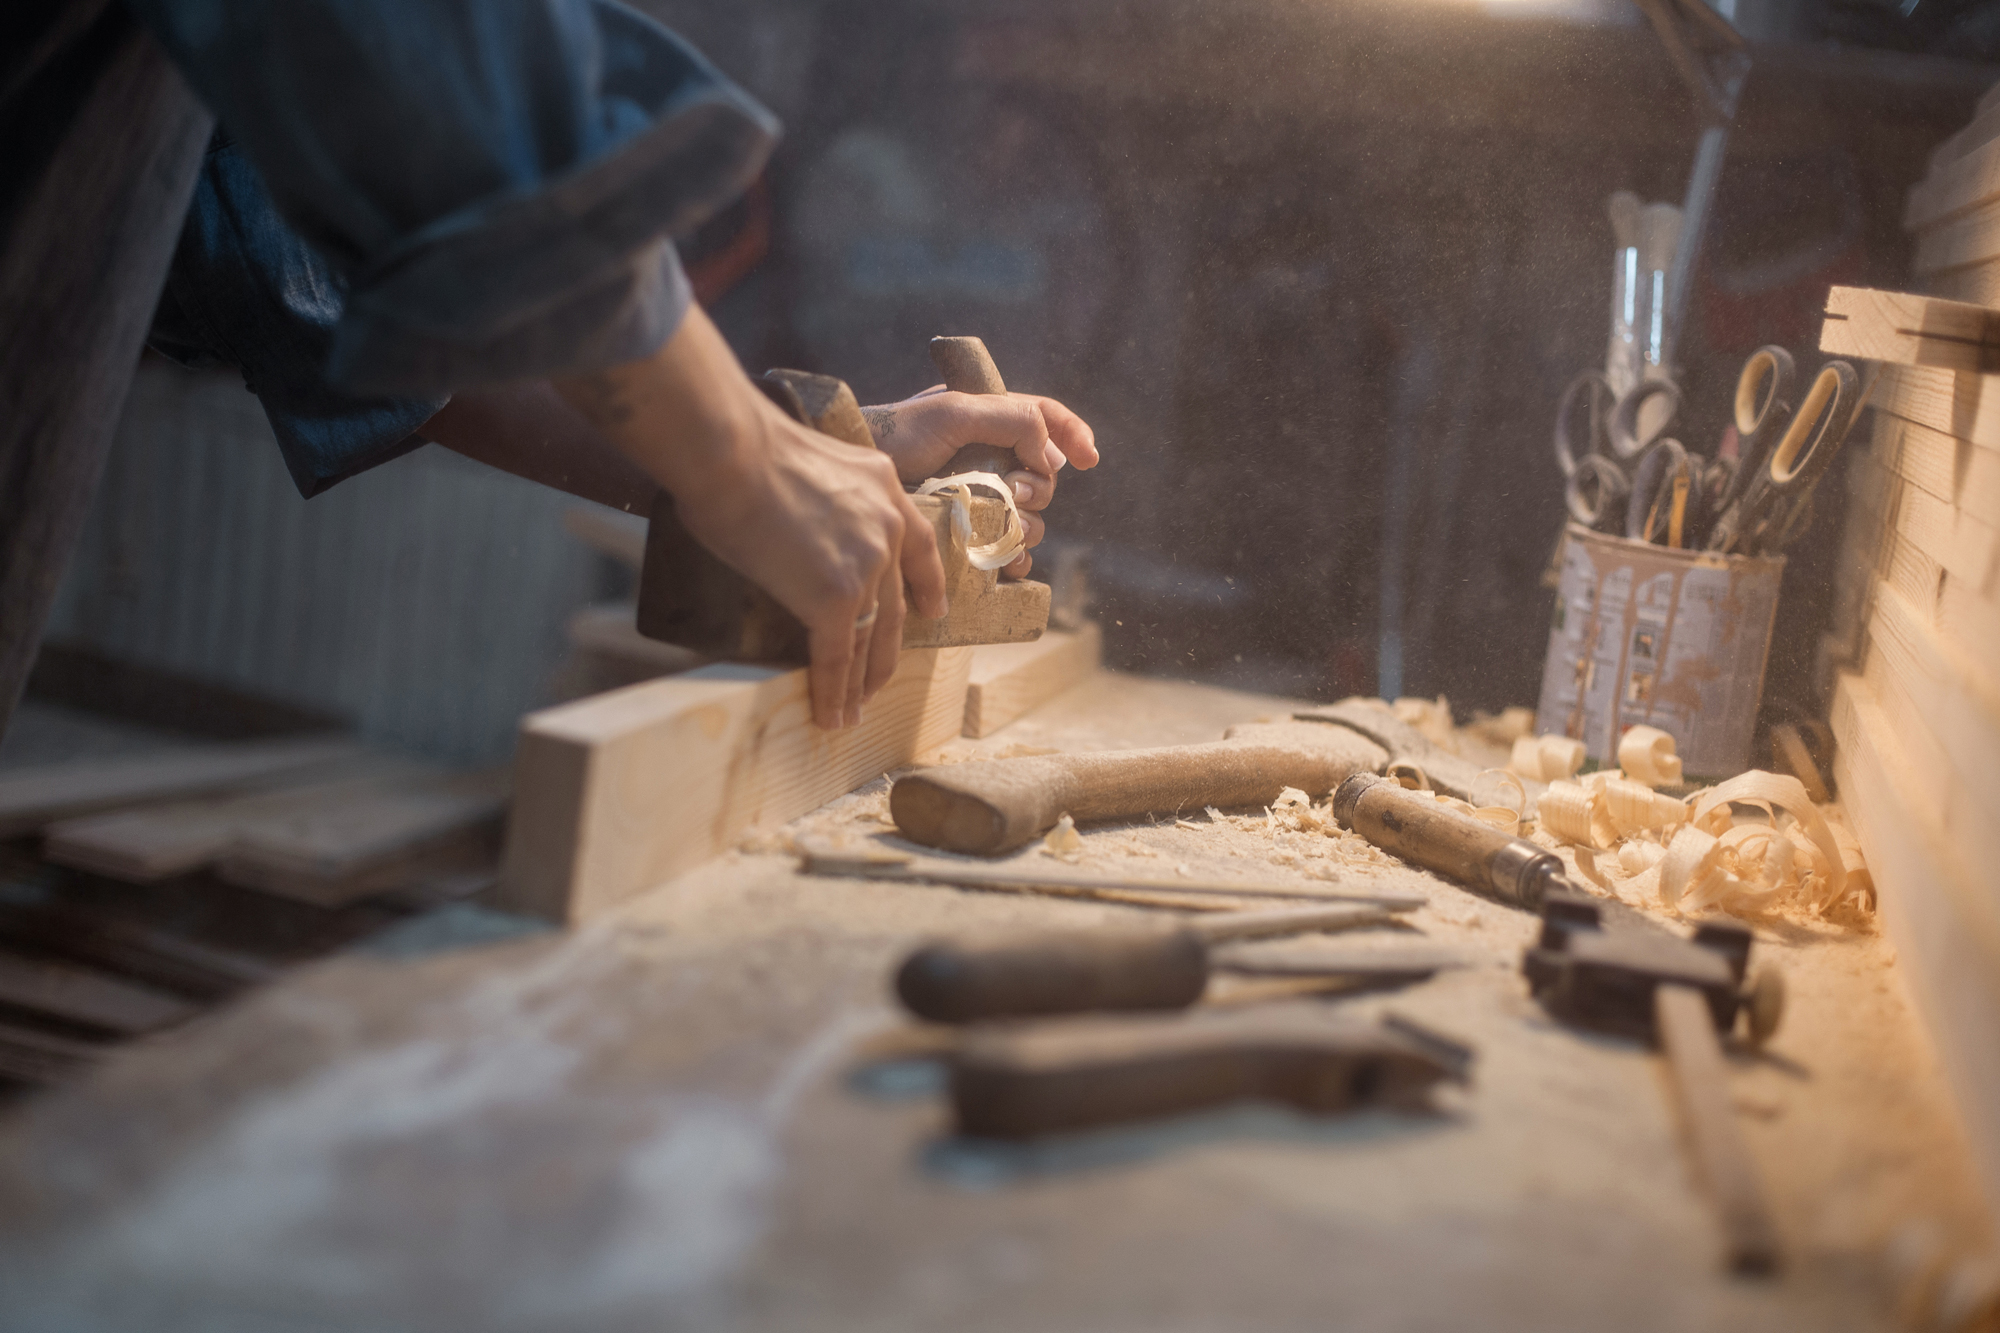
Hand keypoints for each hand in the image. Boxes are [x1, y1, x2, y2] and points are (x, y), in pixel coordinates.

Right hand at [554, 309, 946, 729]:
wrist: (731, 451)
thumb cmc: (744, 448)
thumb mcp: (814, 461)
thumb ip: (825, 497)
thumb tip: (795, 522)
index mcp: (885, 487)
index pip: (920, 546)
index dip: (927, 586)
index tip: (932, 612)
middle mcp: (887, 527)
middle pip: (895, 605)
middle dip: (887, 650)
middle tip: (878, 680)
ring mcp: (866, 565)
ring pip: (871, 637)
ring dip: (861, 682)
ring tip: (852, 711)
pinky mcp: (834, 598)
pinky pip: (838, 656)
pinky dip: (834, 693)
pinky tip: (832, 717)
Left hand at [861, 388, 1098, 578]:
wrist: (854, 484)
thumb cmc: (894, 436)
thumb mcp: (954, 413)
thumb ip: (1012, 421)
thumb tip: (1052, 458)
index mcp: (988, 421)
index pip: (1045, 419)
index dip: (1073, 436)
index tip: (1089, 460)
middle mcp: (988, 459)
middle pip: (1043, 476)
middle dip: (1039, 487)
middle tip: (1014, 493)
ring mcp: (977, 498)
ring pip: (1029, 517)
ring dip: (1027, 525)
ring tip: (1006, 526)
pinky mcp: (964, 535)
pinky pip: (1006, 552)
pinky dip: (1015, 559)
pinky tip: (1009, 563)